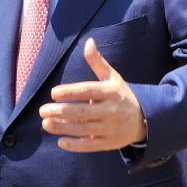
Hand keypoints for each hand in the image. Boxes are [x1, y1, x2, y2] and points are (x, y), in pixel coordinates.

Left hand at [39, 38, 146, 152]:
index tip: (53, 93)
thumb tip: (88, 41)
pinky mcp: (109, 143)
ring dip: (63, 127)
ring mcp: (110, 128)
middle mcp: (111, 110)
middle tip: (42, 110)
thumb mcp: (113, 77)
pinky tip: (60, 142)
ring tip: (46, 123)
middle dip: (61, 111)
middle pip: (83, 111)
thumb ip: (97, 62)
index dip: (70, 92)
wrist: (144, 120)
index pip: (88, 91)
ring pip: (83, 129)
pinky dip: (75, 145)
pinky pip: (90, 145)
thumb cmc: (122, 95)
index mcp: (111, 92)